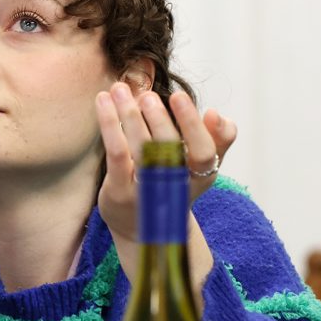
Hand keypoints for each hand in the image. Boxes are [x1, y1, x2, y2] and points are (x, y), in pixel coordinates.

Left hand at [96, 83, 236, 293]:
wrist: (143, 231)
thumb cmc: (173, 186)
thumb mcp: (200, 167)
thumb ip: (217, 140)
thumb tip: (217, 114)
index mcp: (200, 179)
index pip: (204, 153)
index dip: (194, 126)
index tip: (179, 97)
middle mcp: (174, 188)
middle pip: (170, 150)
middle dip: (157, 118)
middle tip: (146, 94)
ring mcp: (145, 193)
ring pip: (140, 148)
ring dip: (128, 113)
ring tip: (119, 89)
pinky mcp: (119, 192)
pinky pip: (116, 153)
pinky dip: (109, 124)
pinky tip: (103, 102)